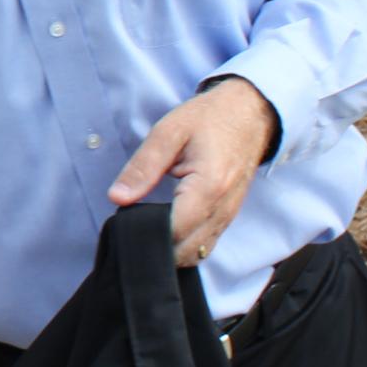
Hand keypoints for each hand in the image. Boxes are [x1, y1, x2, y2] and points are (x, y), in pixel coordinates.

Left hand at [108, 77, 278, 265]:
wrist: (249, 113)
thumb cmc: (209, 119)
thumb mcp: (168, 132)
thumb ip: (142, 168)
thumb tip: (117, 197)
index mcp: (208, 187)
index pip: (173, 231)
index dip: (146, 233)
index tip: (125, 223)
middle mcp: (223, 208)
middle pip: (186, 250)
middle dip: (156, 246)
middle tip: (131, 227)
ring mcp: (229, 216)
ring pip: (197, 253)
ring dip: (171, 249)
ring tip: (147, 227)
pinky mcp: (228, 217)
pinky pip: (206, 243)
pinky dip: (185, 244)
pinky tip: (166, 228)